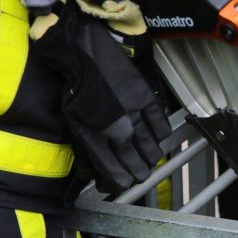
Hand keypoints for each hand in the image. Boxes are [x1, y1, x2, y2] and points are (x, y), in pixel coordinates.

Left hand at [31, 2, 169, 193]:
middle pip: (137, 167)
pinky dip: (160, 137)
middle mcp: (117, 130)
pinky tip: (154, 138)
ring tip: (146, 158)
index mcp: (95, 138)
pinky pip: (162, 129)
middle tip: (137, 174)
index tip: (120, 185)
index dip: (119, 184)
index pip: (116, 176)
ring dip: (149, 159)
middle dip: (137, 175)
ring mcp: (133, 115)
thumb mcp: (75, 123)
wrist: (85, 53)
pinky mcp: (145, 100)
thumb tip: (95, 173)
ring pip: (152, 151)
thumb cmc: (77, 88)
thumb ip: (88, 149)